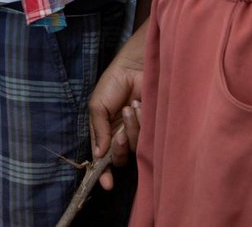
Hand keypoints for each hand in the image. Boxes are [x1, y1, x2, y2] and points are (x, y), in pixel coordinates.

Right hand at [89, 27, 146, 189]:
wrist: (135, 66)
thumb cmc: (113, 83)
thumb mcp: (97, 106)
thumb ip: (97, 131)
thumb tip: (98, 155)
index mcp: (106, 133)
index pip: (103, 158)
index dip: (103, 173)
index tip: (106, 184)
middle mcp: (122, 136)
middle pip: (120, 158)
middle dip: (119, 149)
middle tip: (119, 135)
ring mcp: (139, 133)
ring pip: (136, 148)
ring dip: (130, 129)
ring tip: (129, 108)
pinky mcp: (154, 128)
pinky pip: (149, 137)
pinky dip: (141, 123)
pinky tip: (139, 107)